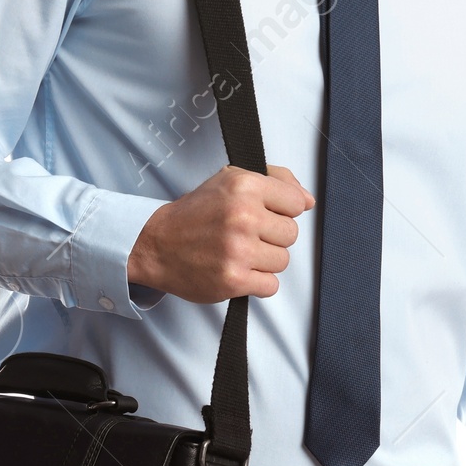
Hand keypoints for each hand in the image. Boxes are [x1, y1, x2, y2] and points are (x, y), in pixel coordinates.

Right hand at [127, 164, 314, 302]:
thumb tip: (308, 200)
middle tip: (246, 235)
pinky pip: (271, 285)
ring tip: (239, 252)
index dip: (282, 210)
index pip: (296, 203)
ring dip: (264, 261)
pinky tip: (238, 269)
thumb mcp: (231, 180)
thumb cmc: (195, 214)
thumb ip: (276, 181)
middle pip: (292, 234)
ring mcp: (239, 250)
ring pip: (283, 261)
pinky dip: (257, 282)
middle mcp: (243, 216)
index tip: (263, 214)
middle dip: (272, 236)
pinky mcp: (234, 280)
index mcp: (244, 186)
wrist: (157, 244)